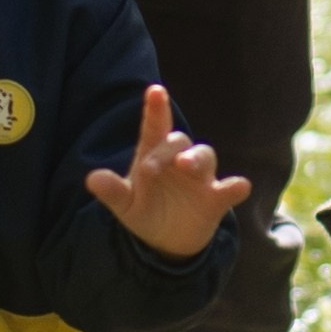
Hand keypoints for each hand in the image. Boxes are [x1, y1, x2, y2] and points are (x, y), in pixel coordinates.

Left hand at [84, 86, 253, 260]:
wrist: (165, 241)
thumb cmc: (144, 210)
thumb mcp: (124, 204)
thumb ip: (112, 191)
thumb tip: (92, 179)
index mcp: (153, 156)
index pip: (155, 128)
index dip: (156, 109)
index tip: (155, 91)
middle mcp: (179, 160)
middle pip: (179, 141)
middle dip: (168, 149)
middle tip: (152, 168)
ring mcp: (200, 177)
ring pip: (205, 155)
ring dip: (197, 159)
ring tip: (185, 165)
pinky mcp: (216, 198)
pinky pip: (229, 188)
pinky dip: (235, 187)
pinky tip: (239, 187)